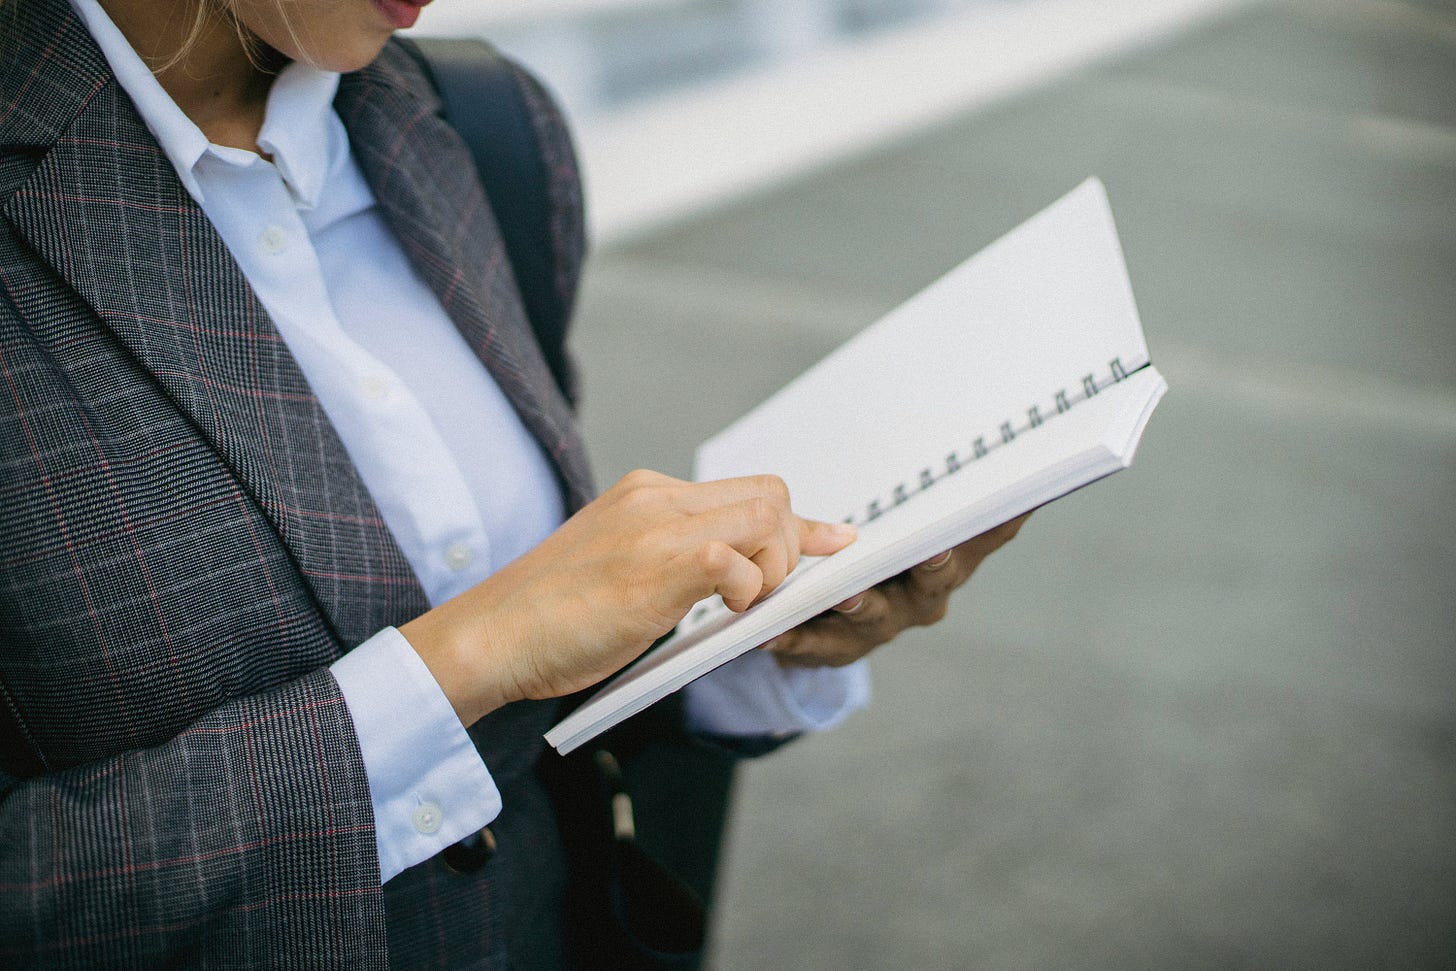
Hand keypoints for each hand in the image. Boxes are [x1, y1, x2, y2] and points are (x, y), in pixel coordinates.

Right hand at [400, 470, 856, 725]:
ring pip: (767, 516)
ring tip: (734, 610)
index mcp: (644, 494)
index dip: (794, 522)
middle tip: (764, 598)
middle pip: (770, 493)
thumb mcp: (616, 571)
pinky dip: (746, 594)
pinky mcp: (660, 563)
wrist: (489, 638)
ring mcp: (658, 525)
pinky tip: (717, 617)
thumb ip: (671, 558)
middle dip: (790, 546)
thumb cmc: (547, 620)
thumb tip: (729, 576)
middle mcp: (654, 497)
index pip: (743, 490)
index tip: (834, 538)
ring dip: (771, 571)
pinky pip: (739, 562)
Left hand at [765, 512, 1030, 667]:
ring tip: (848, 593)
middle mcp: (923, 596)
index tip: (1016, 502)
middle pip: (935, 580)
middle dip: (936, 565)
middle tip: (935, 549)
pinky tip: (774, 630)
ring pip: (874, 615)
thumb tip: (982, 434)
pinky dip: (795, 635)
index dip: (1001, 522)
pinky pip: (814, 642)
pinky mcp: (835, 648)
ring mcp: (880, 626)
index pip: (985, 537)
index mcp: (948, 560)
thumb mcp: (905, 523)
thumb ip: (931, 488)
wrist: (833, 621)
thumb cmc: (879, 558)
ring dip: (863, 603)